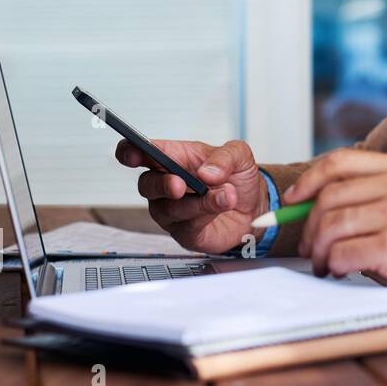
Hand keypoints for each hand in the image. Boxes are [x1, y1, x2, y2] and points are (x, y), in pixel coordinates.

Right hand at [115, 138, 266, 254]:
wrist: (256, 206)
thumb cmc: (238, 177)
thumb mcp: (240, 155)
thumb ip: (225, 157)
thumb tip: (206, 173)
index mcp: (173, 158)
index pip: (140, 153)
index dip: (130, 152)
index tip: (134, 154)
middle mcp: (166, 185)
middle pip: (146, 184)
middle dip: (162, 184)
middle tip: (180, 184)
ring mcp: (172, 211)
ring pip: (169, 208)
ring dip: (198, 202)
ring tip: (225, 195)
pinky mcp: (185, 233)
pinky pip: (187, 227)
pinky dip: (206, 215)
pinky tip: (222, 206)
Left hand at [284, 150, 386, 333]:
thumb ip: (372, 196)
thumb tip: (312, 203)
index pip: (341, 161)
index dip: (310, 180)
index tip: (293, 201)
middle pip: (329, 196)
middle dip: (309, 226)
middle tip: (312, 248)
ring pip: (330, 225)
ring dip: (319, 251)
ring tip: (326, 264)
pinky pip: (341, 253)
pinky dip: (333, 266)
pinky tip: (341, 272)